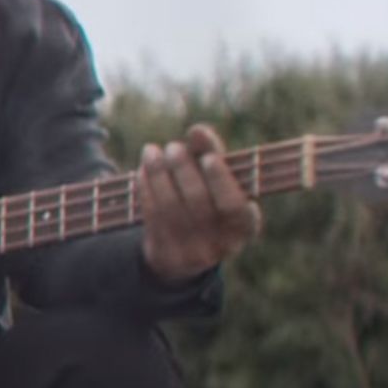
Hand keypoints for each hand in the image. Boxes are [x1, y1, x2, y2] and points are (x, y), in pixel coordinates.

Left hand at [139, 123, 263, 283]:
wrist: (185, 255)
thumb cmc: (208, 203)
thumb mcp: (217, 183)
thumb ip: (212, 155)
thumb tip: (197, 131)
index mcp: (244, 227)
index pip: (234, 205)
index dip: (221, 181)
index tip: (208, 158)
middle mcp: (221, 245)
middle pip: (198, 201)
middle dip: (182, 169)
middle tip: (173, 147)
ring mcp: (192, 254)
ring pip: (170, 207)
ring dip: (158, 173)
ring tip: (151, 151)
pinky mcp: (165, 255)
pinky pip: (152, 216)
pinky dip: (146, 188)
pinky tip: (144, 171)